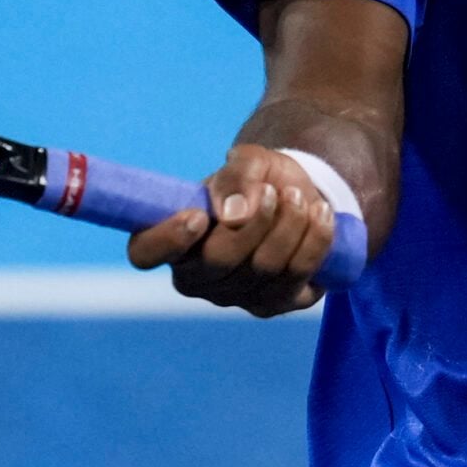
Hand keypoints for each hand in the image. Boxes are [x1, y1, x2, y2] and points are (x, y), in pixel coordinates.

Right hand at [125, 144, 338, 316]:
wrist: (300, 197)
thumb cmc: (259, 180)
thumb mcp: (249, 162)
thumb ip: (238, 177)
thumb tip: (234, 213)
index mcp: (173, 239)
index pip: (145, 252)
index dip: (166, 239)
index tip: (198, 215)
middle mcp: (197, 276)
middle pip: (216, 262)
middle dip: (253, 223)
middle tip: (274, 191)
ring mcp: (236, 296)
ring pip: (262, 270)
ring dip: (289, 226)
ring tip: (300, 195)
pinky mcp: (277, 303)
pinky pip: (297, 278)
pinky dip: (314, 242)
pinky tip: (320, 214)